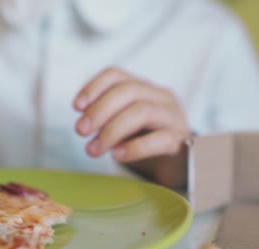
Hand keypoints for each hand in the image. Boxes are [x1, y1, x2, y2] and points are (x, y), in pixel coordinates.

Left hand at [73, 67, 190, 187]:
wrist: (183, 164)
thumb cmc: (150, 142)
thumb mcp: (127, 125)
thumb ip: (109, 118)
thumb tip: (85, 122)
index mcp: (146, 89)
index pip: (117, 75)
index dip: (93, 87)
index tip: (76, 107)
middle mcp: (161, 97)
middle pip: (129, 90)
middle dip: (99, 110)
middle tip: (81, 131)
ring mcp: (174, 117)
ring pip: (142, 111)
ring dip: (111, 130)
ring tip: (94, 149)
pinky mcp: (182, 140)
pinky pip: (160, 139)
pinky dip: (135, 147)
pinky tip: (118, 156)